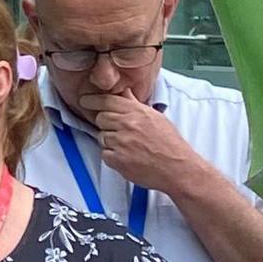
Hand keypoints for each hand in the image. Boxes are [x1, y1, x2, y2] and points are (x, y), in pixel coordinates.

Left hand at [79, 92, 203, 195]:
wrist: (177, 167)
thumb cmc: (169, 144)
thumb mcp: (156, 118)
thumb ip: (136, 105)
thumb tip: (125, 94)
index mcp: (138, 112)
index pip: (108, 100)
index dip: (93, 100)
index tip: (85, 100)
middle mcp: (128, 125)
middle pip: (101, 118)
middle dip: (106, 124)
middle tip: (119, 131)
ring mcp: (121, 142)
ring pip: (102, 137)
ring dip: (111, 141)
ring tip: (129, 147)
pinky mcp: (117, 159)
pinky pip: (104, 154)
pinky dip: (113, 156)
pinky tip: (128, 157)